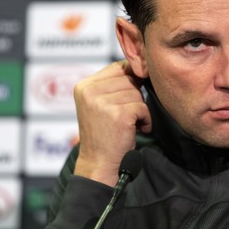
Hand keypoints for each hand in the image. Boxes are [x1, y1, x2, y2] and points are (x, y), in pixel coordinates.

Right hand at [73, 60, 150, 186]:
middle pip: (129, 79)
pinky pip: (143, 107)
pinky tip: (136, 129)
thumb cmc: (104, 134)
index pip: (117, 67)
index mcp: (83, 86)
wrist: (99, 163)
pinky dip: (145, 120)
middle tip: (126, 116)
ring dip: (139, 110)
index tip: (130, 96)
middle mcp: (90, 91)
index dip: (131, 79)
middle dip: (134, 97)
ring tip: (128, 124)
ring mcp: (103, 102)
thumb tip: (140, 65)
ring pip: (137, 93)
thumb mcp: (99, 104)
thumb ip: (112, 84)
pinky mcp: (118, 114)